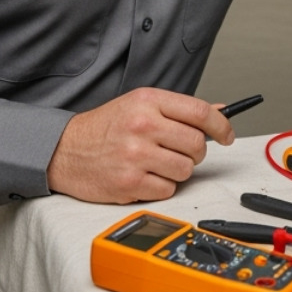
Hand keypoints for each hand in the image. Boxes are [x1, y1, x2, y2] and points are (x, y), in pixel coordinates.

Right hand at [46, 87, 233, 203]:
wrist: (64, 151)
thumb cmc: (105, 128)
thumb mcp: (139, 105)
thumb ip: (178, 110)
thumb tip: (219, 113)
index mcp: (147, 101)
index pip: (199, 112)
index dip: (221, 126)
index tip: (226, 135)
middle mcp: (142, 125)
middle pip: (196, 144)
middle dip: (196, 152)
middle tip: (182, 152)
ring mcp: (135, 155)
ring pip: (186, 170)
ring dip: (177, 170)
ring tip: (157, 163)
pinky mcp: (129, 183)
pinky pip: (168, 190)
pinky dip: (161, 186)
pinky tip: (144, 176)